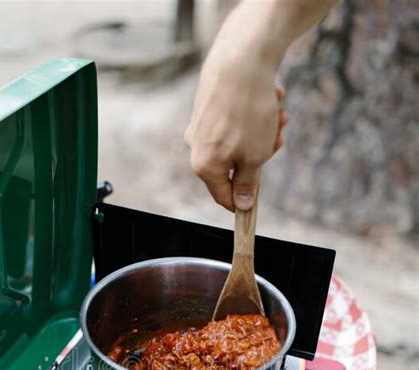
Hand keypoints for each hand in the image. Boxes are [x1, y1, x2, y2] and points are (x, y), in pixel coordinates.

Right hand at [185, 6, 288, 211]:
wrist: (241, 59)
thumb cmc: (249, 113)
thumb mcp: (255, 157)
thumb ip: (247, 184)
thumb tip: (242, 204)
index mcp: (205, 166)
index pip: (223, 195)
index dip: (243, 200)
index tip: (258, 200)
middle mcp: (196, 146)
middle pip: (233, 165)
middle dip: (261, 154)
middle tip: (280, 139)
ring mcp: (199, 125)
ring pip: (237, 140)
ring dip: (263, 132)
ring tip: (280, 113)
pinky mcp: (206, 105)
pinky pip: (233, 121)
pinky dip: (253, 115)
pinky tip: (270, 98)